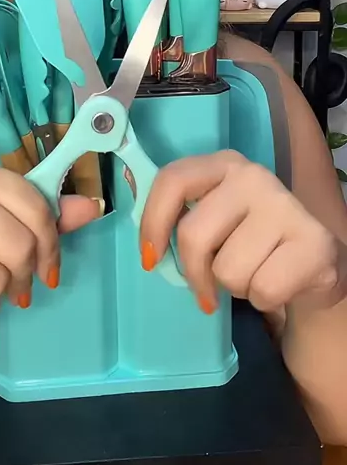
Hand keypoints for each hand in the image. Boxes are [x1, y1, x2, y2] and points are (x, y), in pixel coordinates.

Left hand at [140, 150, 346, 314]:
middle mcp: (253, 176)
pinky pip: (262, 289)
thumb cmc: (253, 243)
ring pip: (228, 269)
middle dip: (195, 273)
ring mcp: (284, 206)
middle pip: (193, 235)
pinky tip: (278, 284)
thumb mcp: (217, 220)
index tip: (150, 259)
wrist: (317, 262)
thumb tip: (147, 250)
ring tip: (254, 274)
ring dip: (234, 287)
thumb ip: (184, 220)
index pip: (173, 180)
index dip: (152, 223)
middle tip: (208, 288)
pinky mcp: (314, 243)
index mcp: (224, 165)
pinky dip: (263, 299)